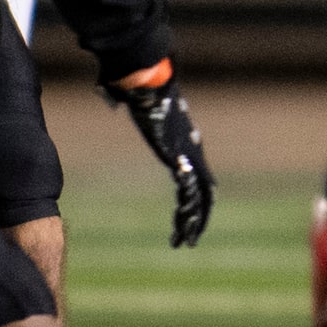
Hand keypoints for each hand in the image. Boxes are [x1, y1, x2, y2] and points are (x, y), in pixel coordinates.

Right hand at [104, 67, 213, 247]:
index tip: (190, 216)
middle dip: (199, 218)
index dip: (198, 199)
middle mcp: (194, 153)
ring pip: (199, 199)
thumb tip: (121, 101)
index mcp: (189, 145)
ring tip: (186, 243)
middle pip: (205, 193)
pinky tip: (182, 231)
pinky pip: (189, 194)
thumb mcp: (147, 108)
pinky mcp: (180, 159)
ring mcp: (190, 156)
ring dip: (193, 223)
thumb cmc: (146, 90)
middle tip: (191, 240)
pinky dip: (188, 215)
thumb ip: (140, 112)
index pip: (200, 179)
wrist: (151, 82)